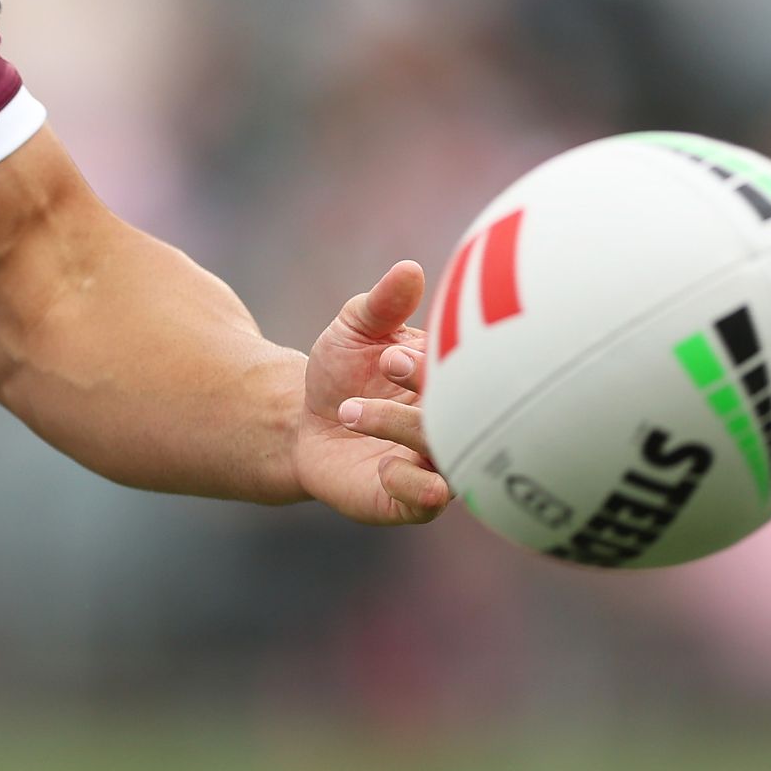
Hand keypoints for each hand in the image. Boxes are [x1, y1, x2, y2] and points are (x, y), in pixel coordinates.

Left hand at [294, 260, 453, 525]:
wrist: (301, 422)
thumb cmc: (343, 371)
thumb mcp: (355, 328)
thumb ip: (382, 303)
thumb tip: (408, 269)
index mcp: (452, 379)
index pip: (469, 370)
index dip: (436, 362)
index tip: (392, 352)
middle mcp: (455, 424)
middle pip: (468, 412)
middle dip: (428, 390)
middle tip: (386, 364)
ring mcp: (435, 465)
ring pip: (446, 456)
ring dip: (401, 428)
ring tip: (350, 410)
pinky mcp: (408, 500)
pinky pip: (428, 501)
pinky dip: (412, 485)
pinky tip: (383, 467)